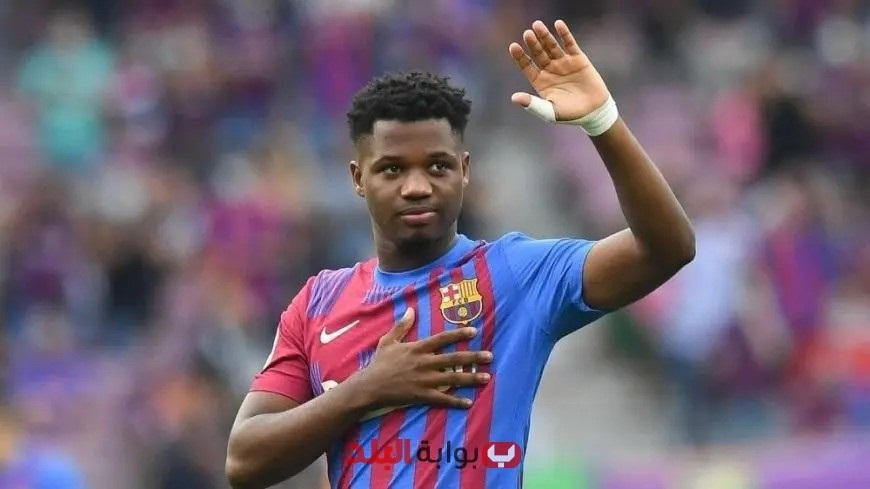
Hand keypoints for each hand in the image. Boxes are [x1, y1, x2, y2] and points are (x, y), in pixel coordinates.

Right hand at [356, 308, 492, 409]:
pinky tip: (469, 403)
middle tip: (490, 357)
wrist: (370, 387)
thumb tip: (411, 309)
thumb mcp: (388, 341)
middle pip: (453, 359)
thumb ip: (401, 326)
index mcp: (418, 348)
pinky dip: (456, 401)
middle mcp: (424, 363)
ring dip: (471, 378)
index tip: (474, 331)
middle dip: (473, 357)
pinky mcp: (422, 395)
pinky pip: (442, 398)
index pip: (442, 339)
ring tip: (486, 378)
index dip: (458, 334)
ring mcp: (424, 380)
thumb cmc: (379, 364)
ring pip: (452, 379)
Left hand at [509, 20, 609, 120]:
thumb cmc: (569, 114)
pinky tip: (558, 24)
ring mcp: (563, 63)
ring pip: (552, 46)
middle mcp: (549, 70)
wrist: (594, 111)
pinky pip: (569, 44)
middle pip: (538, 53)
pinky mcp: (578, 59)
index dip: (520, 56)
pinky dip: (564, 34)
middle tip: (527, 33)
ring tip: (537, 25)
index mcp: (540, 81)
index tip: (513, 46)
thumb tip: (514, 98)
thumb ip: (533, 104)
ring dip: (545, 36)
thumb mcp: (549, 111)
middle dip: (533, 43)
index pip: (527, 66)